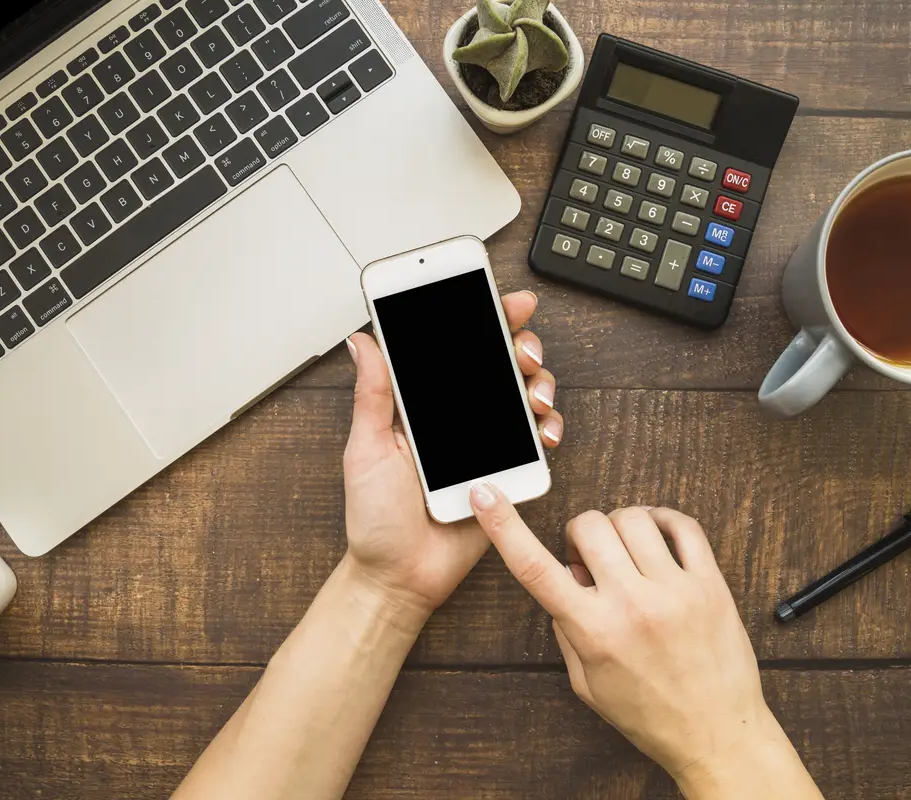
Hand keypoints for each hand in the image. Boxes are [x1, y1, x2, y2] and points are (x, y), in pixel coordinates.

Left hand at [342, 290, 564, 620]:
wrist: (400, 576)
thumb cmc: (375, 519)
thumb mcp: (365, 450)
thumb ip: (373, 395)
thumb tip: (363, 341)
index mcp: (423, 405)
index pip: (454, 350)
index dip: (482, 319)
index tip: (501, 299)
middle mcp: (458, 419)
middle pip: (499, 364)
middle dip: (520, 344)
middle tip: (521, 349)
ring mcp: (486, 444)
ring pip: (525, 396)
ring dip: (539, 383)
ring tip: (533, 393)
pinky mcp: (507, 474)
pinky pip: (536, 442)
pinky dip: (547, 429)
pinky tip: (542, 429)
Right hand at [469, 489, 821, 797]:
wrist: (718, 735)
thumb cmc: (650, 715)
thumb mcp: (587, 683)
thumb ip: (567, 628)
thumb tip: (564, 580)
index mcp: (594, 631)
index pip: (534, 566)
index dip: (502, 525)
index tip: (484, 493)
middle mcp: (632, 605)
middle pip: (587, 525)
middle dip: (579, 534)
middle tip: (589, 560)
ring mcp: (675, 591)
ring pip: (633, 517)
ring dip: (619, 527)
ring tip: (627, 554)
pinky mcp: (710, 584)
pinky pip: (683, 525)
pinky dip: (664, 520)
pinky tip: (658, 538)